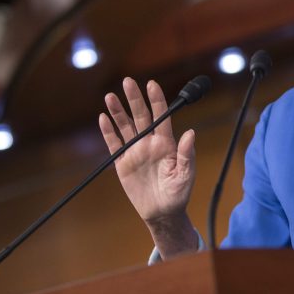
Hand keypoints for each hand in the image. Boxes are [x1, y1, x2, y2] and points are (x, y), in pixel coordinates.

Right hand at [99, 78, 197, 255]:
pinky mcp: (123, 163)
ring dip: (118, 112)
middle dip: (134, 98)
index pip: (161, 116)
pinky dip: (108, 132)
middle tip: (128, 81)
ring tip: (110, 96)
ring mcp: (135, 152)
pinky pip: (114, 144)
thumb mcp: (186, 174)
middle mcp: (150, 143)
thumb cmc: (178, 193)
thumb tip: (191, 133)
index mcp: (166, 143)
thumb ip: (186, 154)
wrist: (163, 212)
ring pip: (125, 127)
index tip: (151, 84)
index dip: (156, 99)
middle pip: (141, 116)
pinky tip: (103, 118)